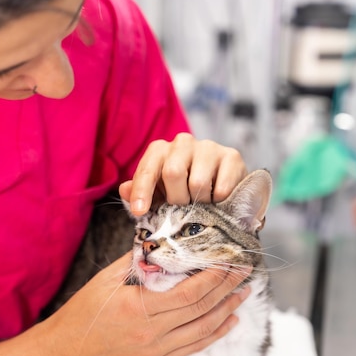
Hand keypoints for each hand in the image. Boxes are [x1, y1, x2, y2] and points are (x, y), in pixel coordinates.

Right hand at [45, 252, 250, 355]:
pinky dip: (215, 333)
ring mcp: (158, 349)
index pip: (190, 292)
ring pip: (204, 330)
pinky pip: (194, 347)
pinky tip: (229, 321)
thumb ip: (136, 262)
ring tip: (244, 292)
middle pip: (203, 309)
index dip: (214, 277)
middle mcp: (154, 333)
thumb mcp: (105, 281)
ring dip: (228, 310)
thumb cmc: (82, 313)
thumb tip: (162, 244)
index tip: (229, 261)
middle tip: (245, 271)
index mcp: (140, 309)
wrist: (65, 352)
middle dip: (228, 288)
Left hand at [119, 132, 246, 214]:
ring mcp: (209, 147)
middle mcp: (183, 142)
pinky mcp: (232, 156)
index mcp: (161, 150)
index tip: (139, 212)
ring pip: (198, 183)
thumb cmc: (182, 192)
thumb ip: (139, 193)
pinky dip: (217, 202)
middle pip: (173, 172)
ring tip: (201, 205)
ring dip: (198, 203)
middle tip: (182, 209)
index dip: (142, 191)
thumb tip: (124, 189)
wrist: (221, 190)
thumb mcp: (158, 196)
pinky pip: (220, 188)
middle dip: (176, 199)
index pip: (148, 169)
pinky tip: (217, 201)